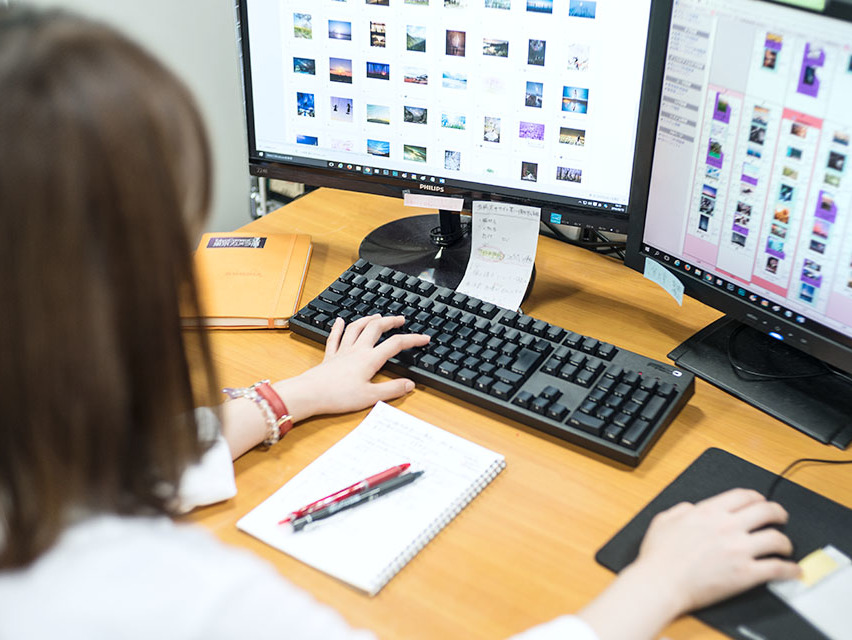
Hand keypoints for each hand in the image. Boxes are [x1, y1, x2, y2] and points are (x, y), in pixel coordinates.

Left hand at [275, 315, 429, 419]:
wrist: (310, 394)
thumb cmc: (338, 396)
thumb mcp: (370, 397)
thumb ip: (391, 390)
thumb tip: (409, 385)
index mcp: (369, 359)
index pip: (395, 344)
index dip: (412, 340)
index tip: (424, 339)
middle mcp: (356, 350)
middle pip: (376, 328)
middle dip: (390, 321)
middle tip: (400, 319)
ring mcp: (342, 351)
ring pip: (356, 328)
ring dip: (368, 319)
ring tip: (377, 316)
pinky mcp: (329, 356)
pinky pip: (334, 337)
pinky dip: (338, 327)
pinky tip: (339, 320)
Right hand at [579, 488, 799, 639]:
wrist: (660, 583)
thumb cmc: (658, 556)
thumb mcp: (663, 520)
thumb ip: (681, 510)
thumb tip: (691, 508)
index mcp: (708, 511)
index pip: (744, 496)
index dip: (757, 498)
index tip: (760, 503)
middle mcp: (728, 526)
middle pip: (766, 511)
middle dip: (778, 513)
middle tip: (780, 518)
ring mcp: (739, 550)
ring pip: (777, 538)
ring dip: (785, 542)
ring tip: (785, 546)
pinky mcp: (746, 574)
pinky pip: (777, 568)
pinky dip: (790, 569)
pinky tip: (794, 570)